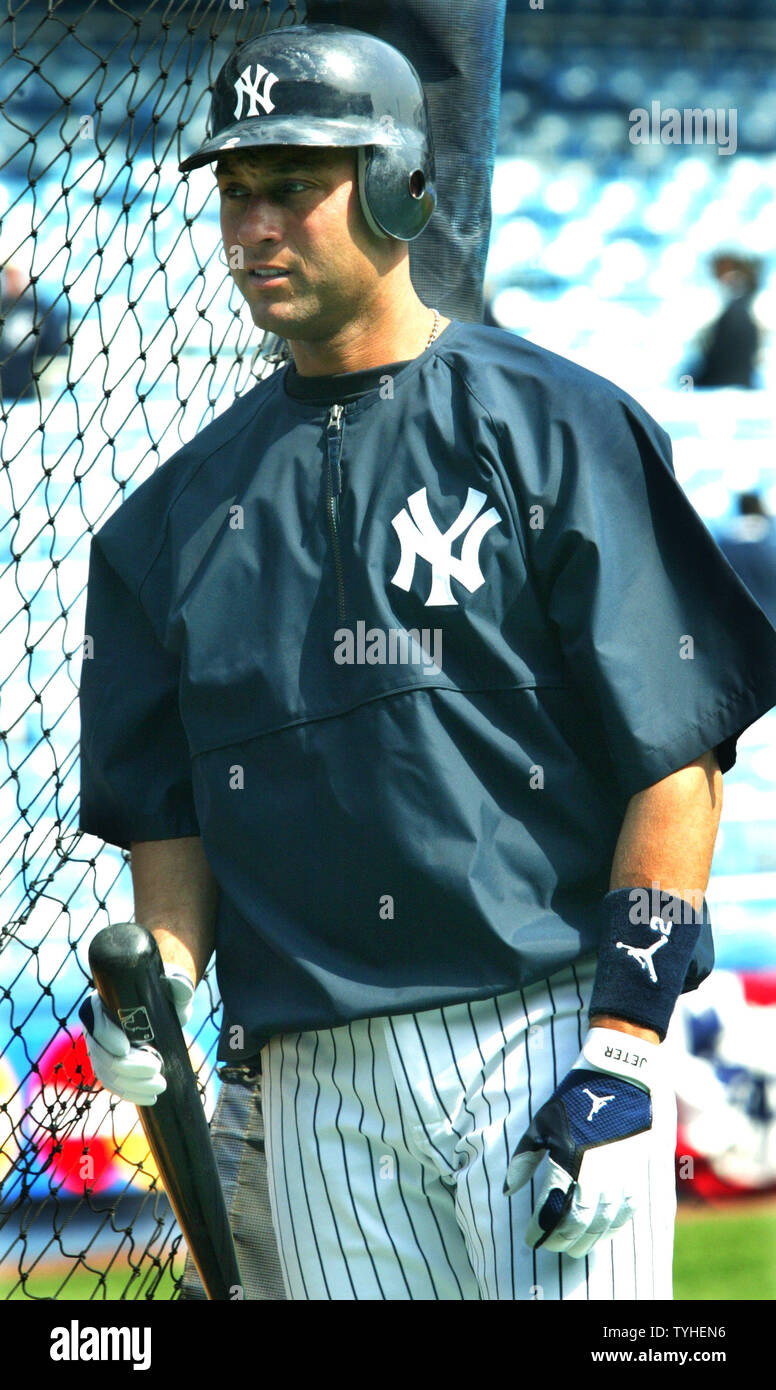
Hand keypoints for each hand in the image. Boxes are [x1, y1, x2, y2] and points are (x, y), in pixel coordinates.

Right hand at [78, 964, 194, 1105]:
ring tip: (160, 1086)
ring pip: (107, 1074)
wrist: (162, 1004)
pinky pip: (113, 1085)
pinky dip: (130, 1094)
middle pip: (102, 1055)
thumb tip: (181, 987)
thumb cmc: (164, 992)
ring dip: (132, 1085)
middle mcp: (96, 1027)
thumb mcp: (173, 985)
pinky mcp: (109, 1066)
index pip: (97, 1022)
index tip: (126, 1048)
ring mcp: (100, 1050)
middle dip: (128, 1068)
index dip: (107, 1037)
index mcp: (104, 1003)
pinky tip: (150, 1098)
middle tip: (157, 1069)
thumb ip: (178, 984)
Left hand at [503, 1026, 660, 1257]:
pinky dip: (612, 1228)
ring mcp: (619, 1176)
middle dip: (562, 1239)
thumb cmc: (573, 1101)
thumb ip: (523, 1160)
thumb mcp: (541, 1124)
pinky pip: (626, 1212)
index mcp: (567, 1161)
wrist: (618, 1079)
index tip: (530, 1238)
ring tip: (573, 1247)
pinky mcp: (636, 1173)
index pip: (551, 1210)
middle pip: (578, 1223)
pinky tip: (602, 1233)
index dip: (540, 1230)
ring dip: (587, 1240)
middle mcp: (595, 1175)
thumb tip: (507, 1190)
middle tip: (550, 1246)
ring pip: (603, 1223)